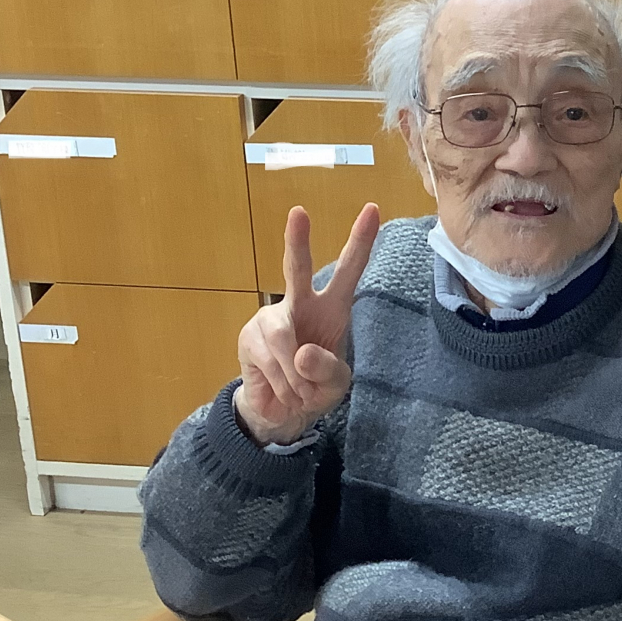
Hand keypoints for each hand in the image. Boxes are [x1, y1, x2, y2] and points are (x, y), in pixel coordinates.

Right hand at [233, 204, 379, 444]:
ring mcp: (271, 318)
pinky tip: (284, 392)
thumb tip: (300, 353)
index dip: (361, 241)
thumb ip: (327, 370)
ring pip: (284, 339)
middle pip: (297, 268)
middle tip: (298, 212)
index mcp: (333, 308)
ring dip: (296, 376)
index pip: (349, 270)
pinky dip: (282, 384)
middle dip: (297, 241)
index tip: (372, 209)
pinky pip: (269, 360)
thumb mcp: (335, 384)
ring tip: (300, 393)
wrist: (282, 411)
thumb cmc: (316, 386)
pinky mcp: (249, 338)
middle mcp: (300, 304)